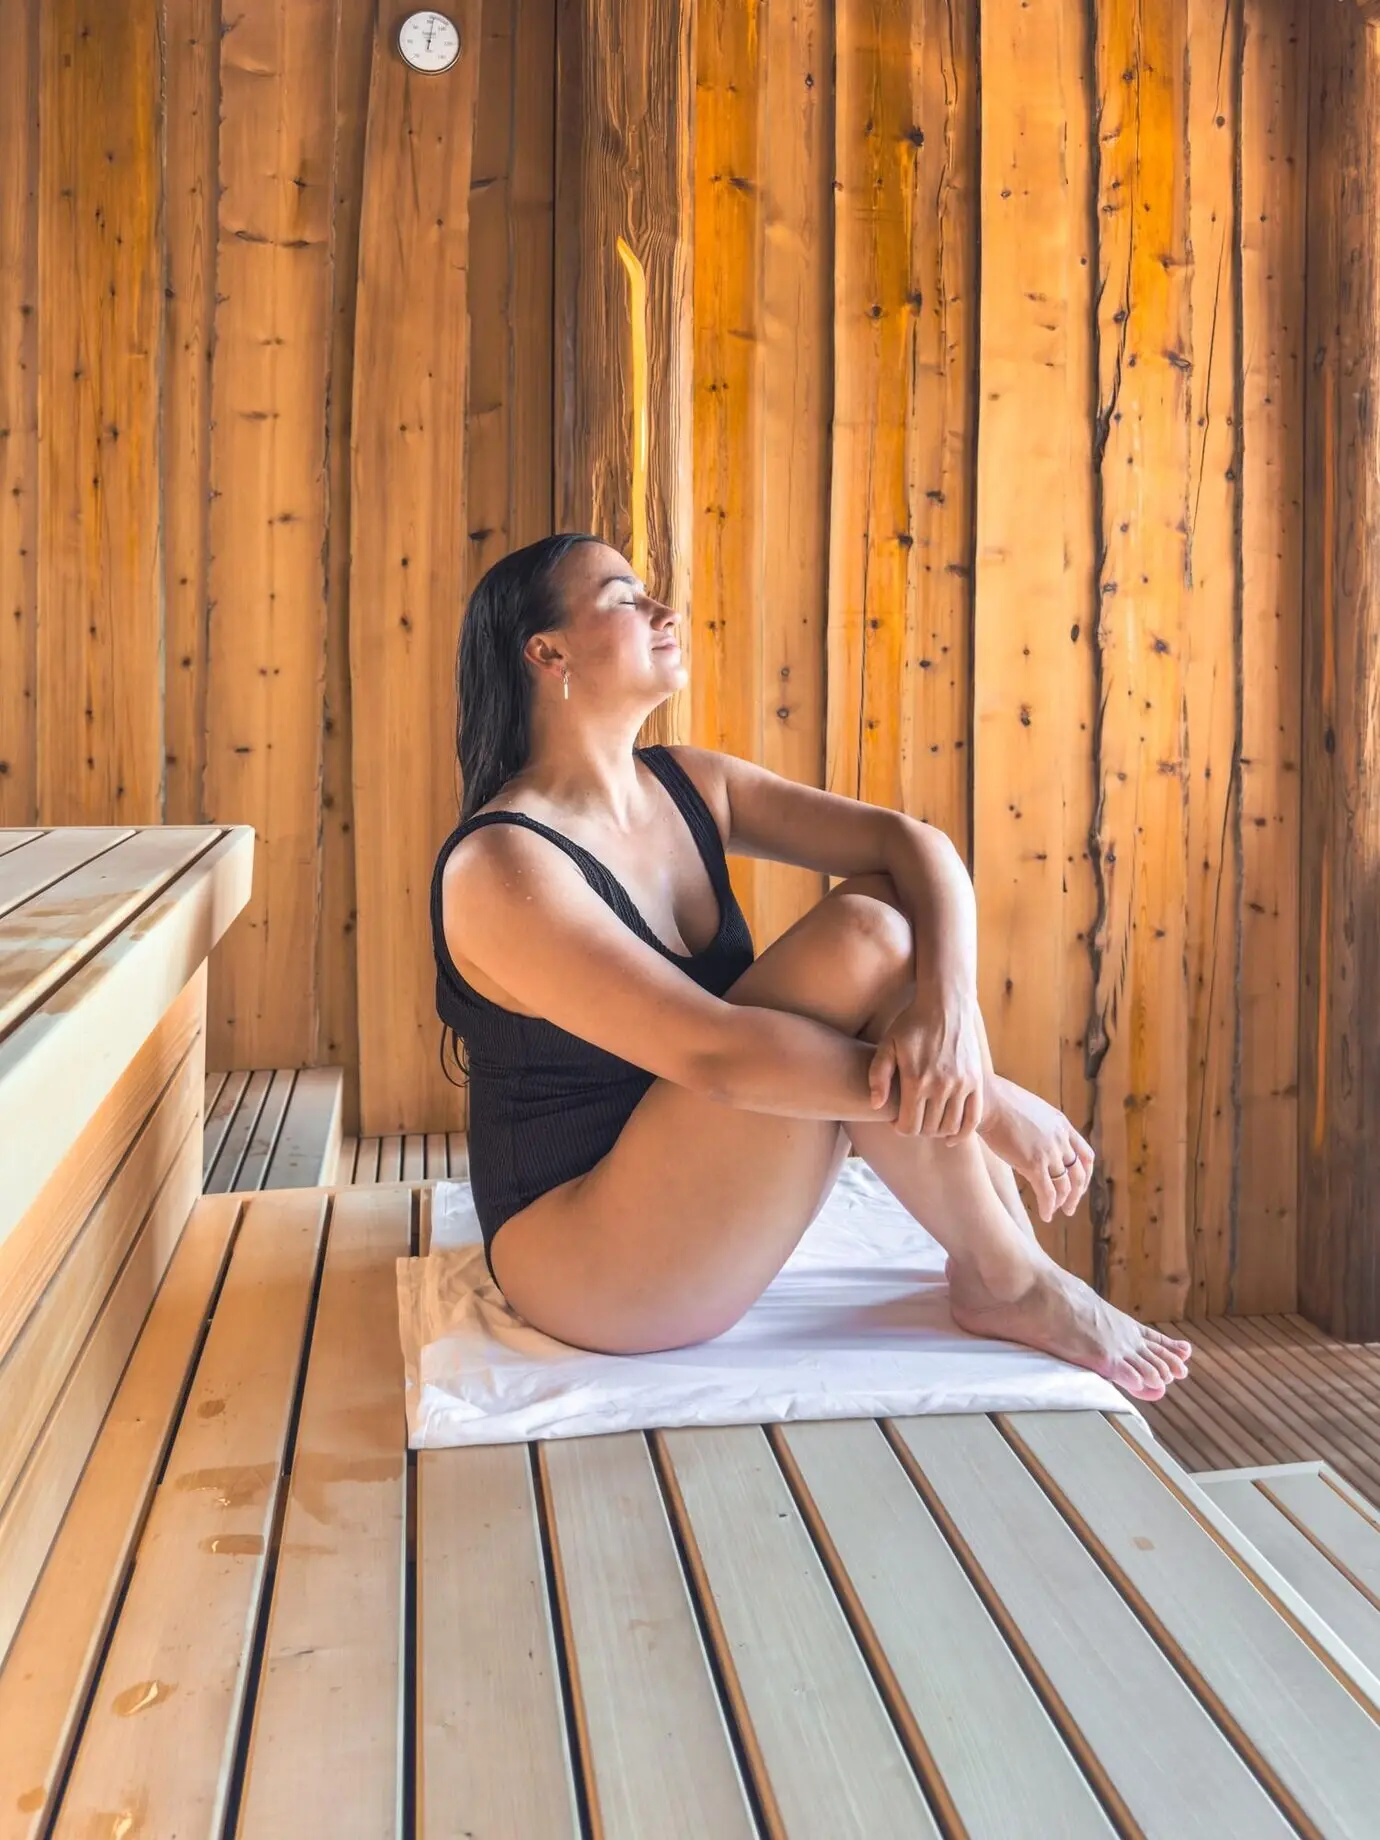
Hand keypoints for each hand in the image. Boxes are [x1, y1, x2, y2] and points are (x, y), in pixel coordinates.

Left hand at [867, 987, 984, 1137]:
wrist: (946, 1005)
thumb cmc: (911, 1024)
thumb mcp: (887, 1044)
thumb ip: (878, 1075)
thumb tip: (876, 1105)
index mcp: (916, 1080)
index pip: (908, 1126)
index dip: (899, 1128)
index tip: (896, 1119)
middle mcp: (941, 1087)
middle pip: (928, 1130)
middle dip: (917, 1129)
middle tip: (911, 1118)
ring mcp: (962, 1085)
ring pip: (950, 1127)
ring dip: (937, 1131)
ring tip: (928, 1121)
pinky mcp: (977, 1082)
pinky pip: (973, 1120)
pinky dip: (962, 1133)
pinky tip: (951, 1136)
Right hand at [978, 1076, 1093, 1221]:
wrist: (986, 1101)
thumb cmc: (998, 1104)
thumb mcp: (1030, 1112)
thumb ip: (1039, 1128)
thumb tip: (1032, 1141)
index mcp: (1062, 1125)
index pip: (1086, 1155)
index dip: (1085, 1174)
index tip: (1078, 1186)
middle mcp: (1061, 1139)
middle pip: (1079, 1173)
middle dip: (1077, 1194)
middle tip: (1070, 1207)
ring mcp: (1049, 1152)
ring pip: (1065, 1186)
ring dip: (1063, 1203)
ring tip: (1056, 1212)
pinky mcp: (1034, 1163)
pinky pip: (1048, 1193)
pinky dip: (1049, 1207)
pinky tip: (1045, 1215)